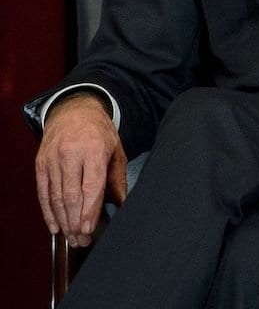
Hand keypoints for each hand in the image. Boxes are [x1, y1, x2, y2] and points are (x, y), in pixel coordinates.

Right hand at [35, 92, 127, 246]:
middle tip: (82, 241)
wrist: (74, 111)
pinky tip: (55, 226)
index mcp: (93, 150)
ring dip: (63, 221)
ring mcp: (52, 159)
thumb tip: (123, 204)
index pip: (91, 186)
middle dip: (76, 222)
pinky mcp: (40, 164)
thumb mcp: (116, 150)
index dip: (89, 210)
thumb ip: (118, 178)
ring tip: (72, 238)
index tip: (89, 229)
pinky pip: (43, 192)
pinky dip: (48, 212)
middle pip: (71, 195)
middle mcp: (70, 154)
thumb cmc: (99, 133)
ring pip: (55, 197)